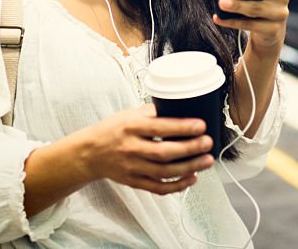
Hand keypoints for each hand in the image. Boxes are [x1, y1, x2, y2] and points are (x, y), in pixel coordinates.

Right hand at [78, 104, 213, 194]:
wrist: (89, 153)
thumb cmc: (112, 130)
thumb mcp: (129, 114)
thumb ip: (152, 113)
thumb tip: (179, 110)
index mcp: (131, 127)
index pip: (159, 127)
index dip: (182, 127)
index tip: (201, 126)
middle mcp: (131, 148)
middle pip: (164, 152)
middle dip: (190, 149)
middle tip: (208, 144)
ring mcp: (132, 167)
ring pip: (164, 172)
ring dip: (189, 168)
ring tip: (207, 161)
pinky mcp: (134, 181)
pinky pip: (157, 187)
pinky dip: (176, 186)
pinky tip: (192, 178)